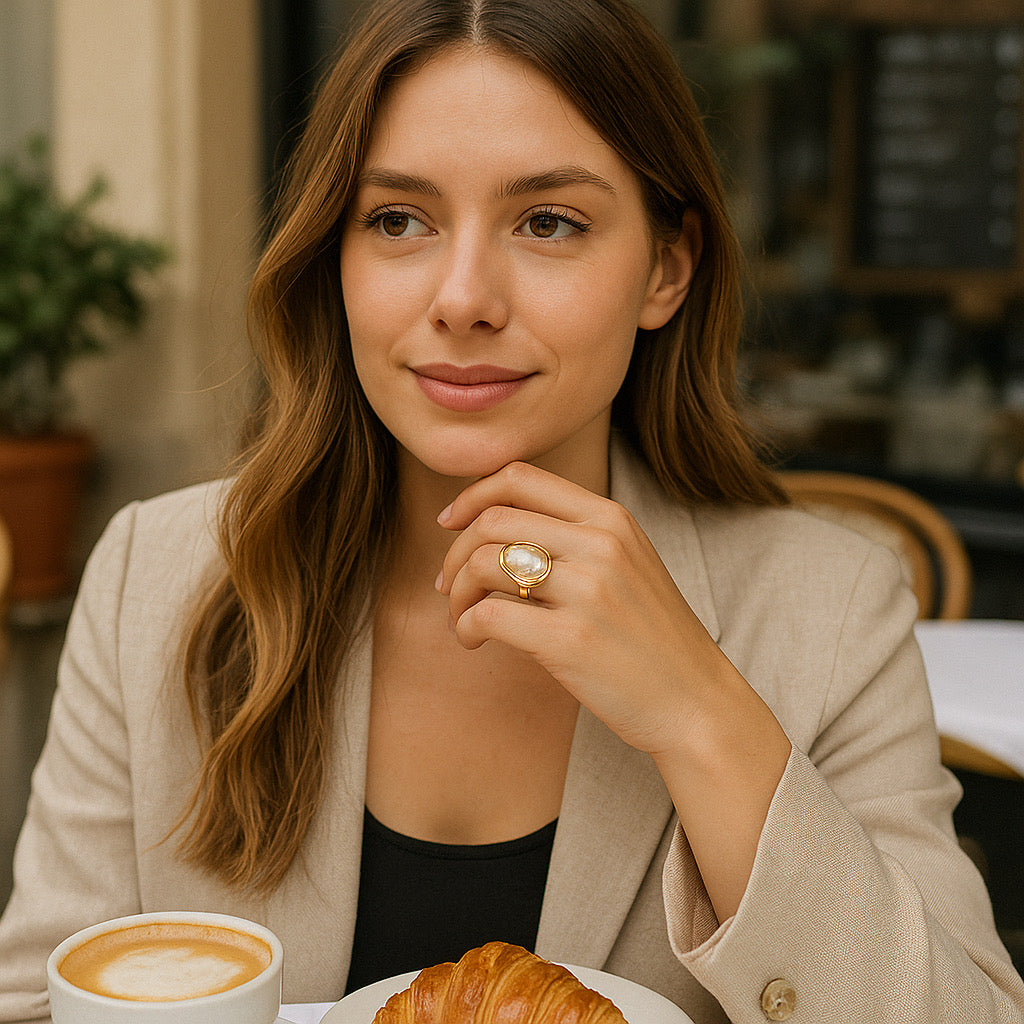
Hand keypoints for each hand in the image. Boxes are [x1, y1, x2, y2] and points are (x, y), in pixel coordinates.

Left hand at [437, 461, 791, 920]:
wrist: (696, 701)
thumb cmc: (651, 638)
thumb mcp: (627, 563)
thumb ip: (575, 537)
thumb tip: (494, 527)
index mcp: (611, 518)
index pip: (521, 478)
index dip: (472, 496)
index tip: (449, 523)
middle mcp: (600, 544)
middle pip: (492, 519)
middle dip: (454, 552)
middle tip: (449, 585)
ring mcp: (588, 590)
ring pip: (483, 562)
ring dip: (456, 591)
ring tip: (462, 617)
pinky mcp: (570, 640)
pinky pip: (488, 616)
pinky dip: (466, 627)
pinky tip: (473, 642)